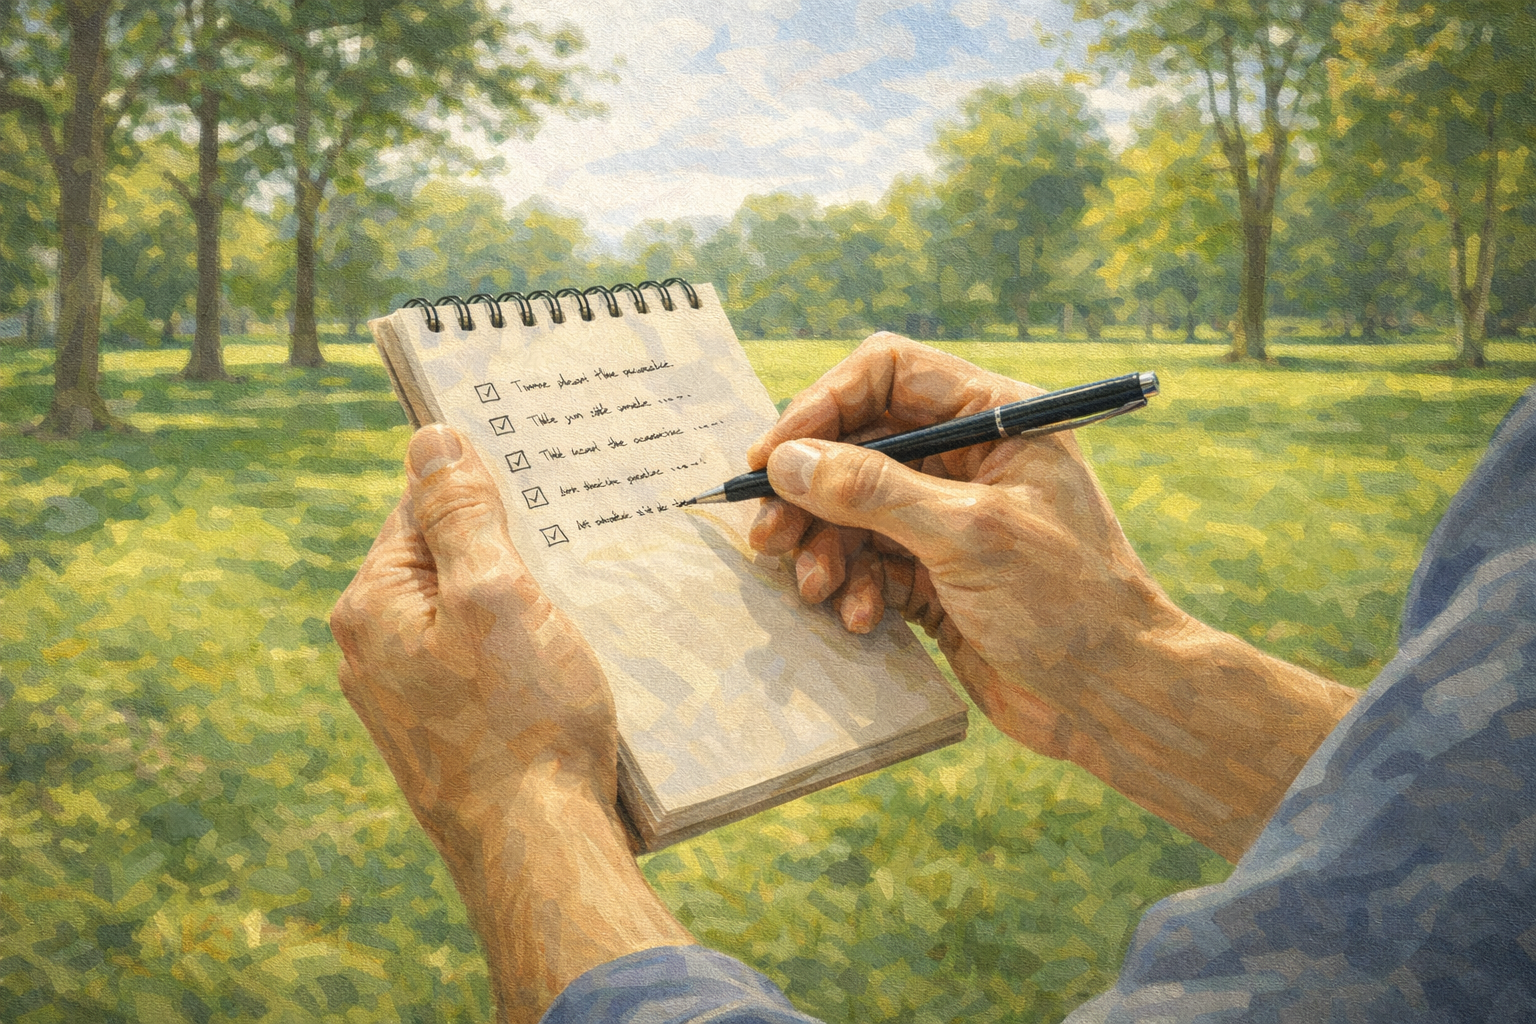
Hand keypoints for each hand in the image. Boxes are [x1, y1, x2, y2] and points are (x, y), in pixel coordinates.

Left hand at [331, 425, 690, 1021]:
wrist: (539, 849)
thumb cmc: (524, 721)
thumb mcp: (497, 595)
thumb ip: (459, 514)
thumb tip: (430, 437)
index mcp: (372, 606)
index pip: (418, 507)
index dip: (480, 489)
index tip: (540, 484)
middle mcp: (373, 650)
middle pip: (443, 561)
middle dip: (504, 548)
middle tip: (571, 543)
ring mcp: (406, 698)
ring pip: (465, 615)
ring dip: (516, 602)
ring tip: (575, 607)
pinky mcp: (443, 734)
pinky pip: (477, 664)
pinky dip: (516, 651)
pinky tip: (560, 664)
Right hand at [748, 334, 1356, 858]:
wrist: (1111, 699)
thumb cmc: (1068, 605)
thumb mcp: (967, 535)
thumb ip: (874, 491)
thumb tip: (789, 460)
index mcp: (995, 419)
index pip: (888, 374)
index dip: (823, 405)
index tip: (774, 455)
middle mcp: (967, 459)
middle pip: (857, 442)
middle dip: (810, 490)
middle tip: (768, 535)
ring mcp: (947, 517)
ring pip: (852, 507)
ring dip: (824, 546)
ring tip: (816, 588)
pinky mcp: (933, 573)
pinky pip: (867, 561)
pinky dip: (852, 585)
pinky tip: (861, 617)